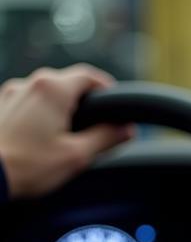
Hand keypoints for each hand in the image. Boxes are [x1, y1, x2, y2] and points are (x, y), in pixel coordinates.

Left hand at [0, 65, 132, 197]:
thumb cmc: (29, 166)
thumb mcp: (77, 156)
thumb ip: (106, 138)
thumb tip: (126, 129)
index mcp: (53, 90)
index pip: (89, 76)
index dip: (107, 88)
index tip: (116, 104)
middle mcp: (30, 84)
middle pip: (67, 84)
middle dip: (84, 102)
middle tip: (96, 126)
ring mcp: (11, 93)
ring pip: (46, 94)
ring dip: (61, 109)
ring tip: (67, 137)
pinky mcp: (0, 106)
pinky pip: (28, 103)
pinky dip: (41, 115)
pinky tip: (43, 138)